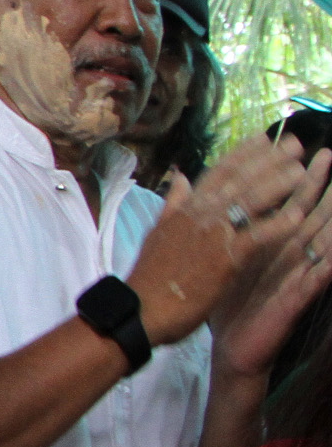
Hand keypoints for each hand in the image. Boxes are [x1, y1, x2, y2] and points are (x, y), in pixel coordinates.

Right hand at [130, 135, 327, 343]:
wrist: (141, 309)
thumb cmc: (149, 277)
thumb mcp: (157, 232)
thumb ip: (174, 204)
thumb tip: (181, 178)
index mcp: (185, 208)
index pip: (219, 171)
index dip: (244, 152)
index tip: (266, 137)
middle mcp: (200, 215)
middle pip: (240, 179)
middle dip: (270, 159)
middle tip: (296, 145)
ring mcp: (213, 235)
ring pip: (250, 201)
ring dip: (278, 183)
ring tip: (303, 170)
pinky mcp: (226, 259)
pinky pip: (257, 236)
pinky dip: (277, 225)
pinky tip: (298, 214)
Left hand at [207, 155, 331, 378]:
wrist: (232, 348)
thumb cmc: (231, 305)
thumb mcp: (222, 261)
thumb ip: (222, 228)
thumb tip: (209, 196)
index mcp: (269, 243)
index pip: (280, 202)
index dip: (285, 175)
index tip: (291, 146)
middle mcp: (287, 255)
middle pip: (305, 213)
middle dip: (316, 185)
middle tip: (326, 154)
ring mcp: (296, 275)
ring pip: (319, 241)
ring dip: (331, 218)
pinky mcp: (297, 300)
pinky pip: (316, 280)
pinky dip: (326, 266)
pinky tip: (331, 256)